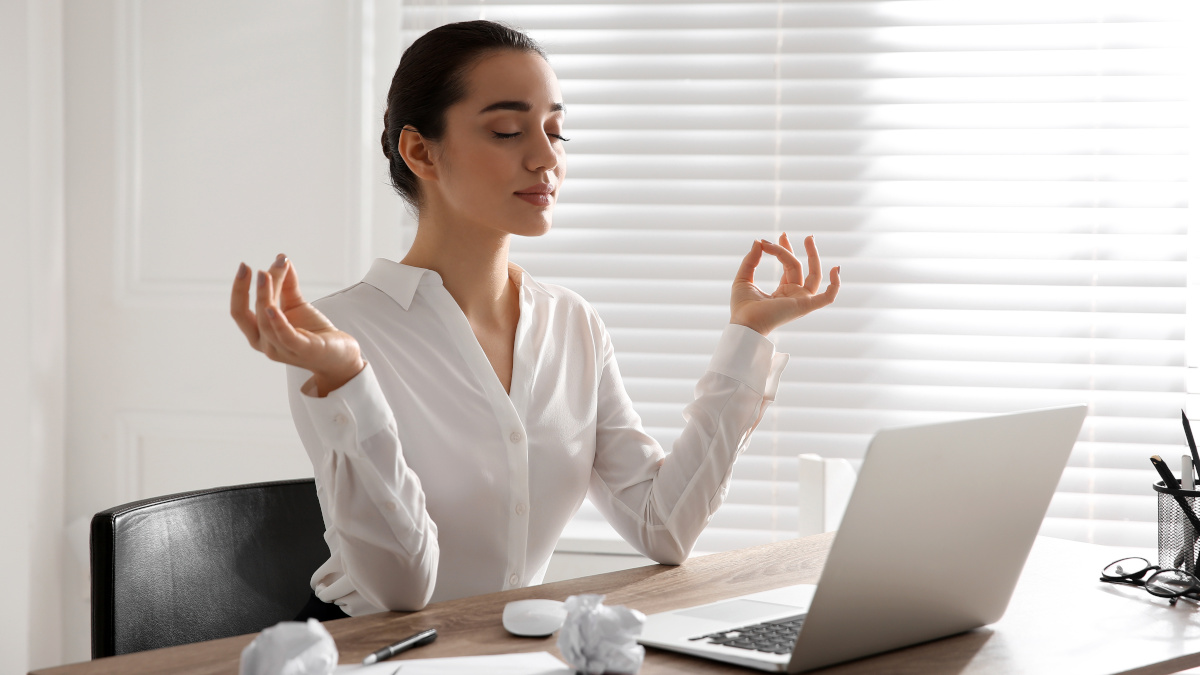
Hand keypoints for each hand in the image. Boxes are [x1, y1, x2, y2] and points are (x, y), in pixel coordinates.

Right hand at [231, 254, 364, 395]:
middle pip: (249, 315)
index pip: (239, 311)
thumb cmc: (314, 332)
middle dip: (248, 290)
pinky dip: (277, 322)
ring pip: (266, 322)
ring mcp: (283, 350)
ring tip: (267, 274)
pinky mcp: (303, 351)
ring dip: (265, 296)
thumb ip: (287, 285)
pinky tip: (272, 307)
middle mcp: (266, 345)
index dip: (239, 289)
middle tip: (257, 269)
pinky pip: (286, 337)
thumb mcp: (297, 305)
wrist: (340, 355)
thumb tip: (281, 258)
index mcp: (261, 334)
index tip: (245, 266)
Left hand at [730, 233, 839, 335]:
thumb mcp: (743, 278)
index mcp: (782, 292)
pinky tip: (836, 268)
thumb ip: (751, 260)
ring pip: (811, 274)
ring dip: (813, 256)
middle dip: (795, 249)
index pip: (788, 266)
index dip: (780, 250)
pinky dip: (836, 285)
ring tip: (809, 238)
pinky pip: (827, 297)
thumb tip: (758, 242)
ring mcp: (801, 301)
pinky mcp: (804, 306)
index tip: (764, 242)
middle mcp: (794, 296)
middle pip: (799, 267)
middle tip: (786, 233)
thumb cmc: (742, 308)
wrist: (744, 324)